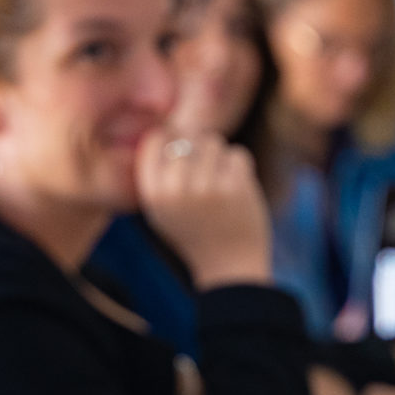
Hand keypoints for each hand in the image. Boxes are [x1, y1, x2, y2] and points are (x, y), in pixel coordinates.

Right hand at [136, 131, 271, 288]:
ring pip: (214, 141)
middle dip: (199, 148)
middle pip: (187, 136)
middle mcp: (175, 190)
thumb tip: (169, 126)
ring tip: (220, 181)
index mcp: (152, 194)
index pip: (155, 141)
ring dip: (221, 157)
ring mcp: (205, 188)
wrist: (229, 267)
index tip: (184, 156)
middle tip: (207, 172)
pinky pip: (238, 155)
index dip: (171, 140)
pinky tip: (237, 189)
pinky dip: (241, 168)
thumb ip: (161, 172)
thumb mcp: (163, 209)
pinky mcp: (234, 188)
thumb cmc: (195, 233)